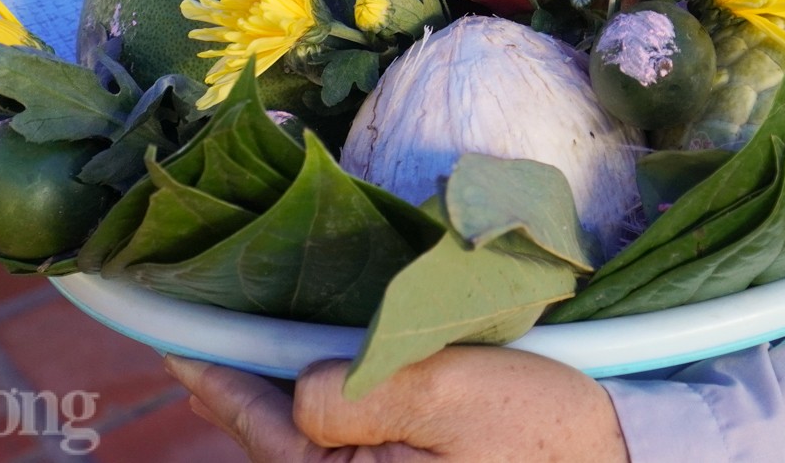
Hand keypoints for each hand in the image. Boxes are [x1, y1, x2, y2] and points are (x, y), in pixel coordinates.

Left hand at [166, 347, 630, 462]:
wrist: (616, 455)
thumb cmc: (536, 427)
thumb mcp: (445, 394)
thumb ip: (356, 395)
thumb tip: (300, 385)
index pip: (260, 426)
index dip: (215, 374)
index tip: (169, 334)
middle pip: (275, 440)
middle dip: (240, 388)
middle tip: (197, 333)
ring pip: (306, 442)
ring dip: (277, 396)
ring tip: (244, 351)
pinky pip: (339, 444)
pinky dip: (316, 409)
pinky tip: (307, 379)